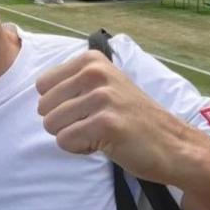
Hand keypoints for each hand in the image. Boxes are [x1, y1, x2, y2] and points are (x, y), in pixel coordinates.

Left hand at [36, 51, 199, 184]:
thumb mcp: (104, 85)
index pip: (41, 85)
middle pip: (43, 107)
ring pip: (51, 124)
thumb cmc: (132, 117)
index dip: (59, 104)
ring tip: (100, 133)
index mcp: (91, 61)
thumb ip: (73, 81)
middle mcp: (95, 73)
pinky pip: (65, 141)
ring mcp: (102, 97)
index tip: (87, 109)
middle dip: (64, 122)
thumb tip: (37, 87)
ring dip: (72, 136)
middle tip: (95, 124)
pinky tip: (105, 143)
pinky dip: (80, 149)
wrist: (173, 144)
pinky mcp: (106, 123)